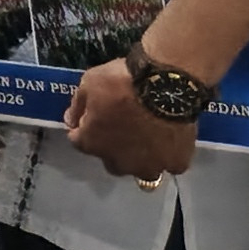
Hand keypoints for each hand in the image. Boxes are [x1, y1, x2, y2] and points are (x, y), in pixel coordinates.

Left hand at [62, 54, 202, 180]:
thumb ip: (78, 105)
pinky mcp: (176, 164)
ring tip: (149, 135)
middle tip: (123, 126)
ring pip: (141, 168)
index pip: (80, 141)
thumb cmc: (122, 82)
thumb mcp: (89, 83)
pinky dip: (168, 154)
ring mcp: (149, 166)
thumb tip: (72, 120)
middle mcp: (119, 163)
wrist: (166, 83)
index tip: (92, 117)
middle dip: (113, 147)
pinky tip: (170, 138)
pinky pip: (170, 163)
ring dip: (141, 156)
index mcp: (92, 144)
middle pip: (111, 160)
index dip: (84, 128)